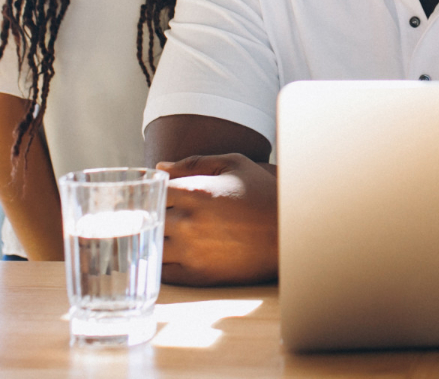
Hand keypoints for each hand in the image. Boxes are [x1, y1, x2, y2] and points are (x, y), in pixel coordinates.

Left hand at [156, 154, 277, 286]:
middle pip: (149, 218)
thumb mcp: (234, 165)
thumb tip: (161, 166)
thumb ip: (194, 163)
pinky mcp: (197, 275)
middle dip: (154, 214)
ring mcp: (191, 251)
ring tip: (172, 234)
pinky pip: (163, 271)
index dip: (156, 191)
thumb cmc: (263, 194)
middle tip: (167, 213)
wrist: (288, 234)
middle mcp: (188, 222)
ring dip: (156, 239)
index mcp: (195, 191)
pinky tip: (176, 253)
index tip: (164, 194)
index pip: (154, 191)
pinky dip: (163, 262)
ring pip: (152, 245)